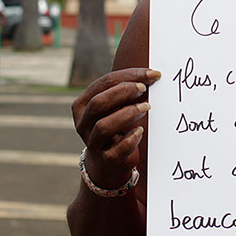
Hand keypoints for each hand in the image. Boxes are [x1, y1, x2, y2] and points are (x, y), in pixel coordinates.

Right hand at [71, 67, 159, 189]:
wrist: (109, 161)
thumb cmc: (116, 125)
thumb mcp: (115, 106)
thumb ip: (126, 91)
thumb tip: (152, 75)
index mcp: (83, 104)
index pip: (104, 83)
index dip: (129, 76)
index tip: (152, 74)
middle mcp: (83, 123)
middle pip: (99, 103)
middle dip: (123, 92)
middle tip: (144, 88)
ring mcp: (93, 142)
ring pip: (104, 126)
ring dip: (127, 114)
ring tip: (146, 107)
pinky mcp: (106, 159)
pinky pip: (116, 150)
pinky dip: (129, 139)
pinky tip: (140, 131)